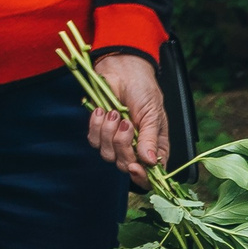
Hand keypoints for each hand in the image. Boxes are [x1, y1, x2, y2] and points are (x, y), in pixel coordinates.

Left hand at [89, 53, 168, 185]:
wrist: (123, 71)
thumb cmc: (144, 92)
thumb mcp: (153, 115)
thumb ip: (150, 139)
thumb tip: (150, 162)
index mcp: (154, 148)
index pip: (149, 175)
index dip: (141, 177)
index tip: (133, 167)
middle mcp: (135, 148)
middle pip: (124, 165)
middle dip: (122, 146)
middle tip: (126, 123)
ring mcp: (116, 140)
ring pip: (107, 154)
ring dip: (109, 133)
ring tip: (115, 113)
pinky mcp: (100, 130)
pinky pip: (93, 140)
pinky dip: (96, 127)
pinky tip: (102, 111)